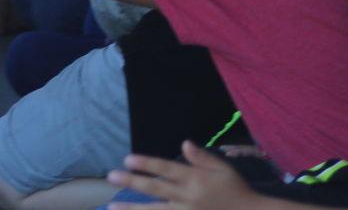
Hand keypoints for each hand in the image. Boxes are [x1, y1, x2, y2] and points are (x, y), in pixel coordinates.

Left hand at [107, 141, 273, 209]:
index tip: (127, 160)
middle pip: (156, 189)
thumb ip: (202, 157)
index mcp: (196, 179)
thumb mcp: (223, 169)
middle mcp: (188, 197)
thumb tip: (184, 143)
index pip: (166, 169)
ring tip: (111, 206)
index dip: (147, 164)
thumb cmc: (236, 189)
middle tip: (111, 177)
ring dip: (133, 209)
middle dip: (132, 183)